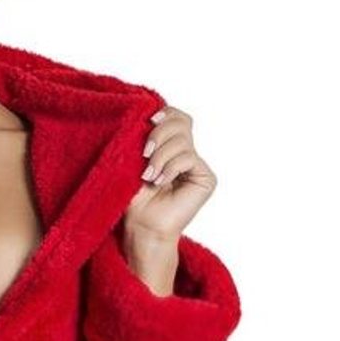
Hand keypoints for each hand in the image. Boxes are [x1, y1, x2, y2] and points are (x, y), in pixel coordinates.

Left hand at [124, 105, 216, 244]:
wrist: (141, 226)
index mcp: (170, 147)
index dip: (166, 114)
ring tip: (148, 175)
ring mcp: (197, 166)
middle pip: (182, 123)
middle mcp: (186, 154)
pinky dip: (170, 167)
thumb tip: (152, 114)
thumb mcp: (135, 160)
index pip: (177, 117)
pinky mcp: (206, 178)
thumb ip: (146, 137)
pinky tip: (160, 182)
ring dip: (160, 156)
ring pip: (183, 141)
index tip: (148, 120)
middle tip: (144, 153)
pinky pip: (189, 158)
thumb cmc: (134, 198)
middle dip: (159, 134)